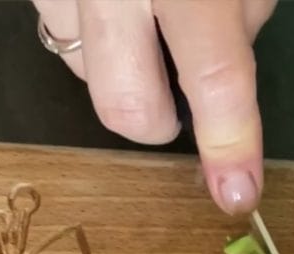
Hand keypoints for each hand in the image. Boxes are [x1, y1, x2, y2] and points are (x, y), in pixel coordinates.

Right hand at [33, 0, 276, 213]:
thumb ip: (238, 21)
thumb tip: (218, 93)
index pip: (214, 79)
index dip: (229, 144)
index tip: (237, 195)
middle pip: (124, 105)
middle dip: (157, 123)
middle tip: (176, 99)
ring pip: (80, 71)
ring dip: (117, 71)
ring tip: (139, 26)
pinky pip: (55, 30)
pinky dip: (87, 35)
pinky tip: (109, 6)